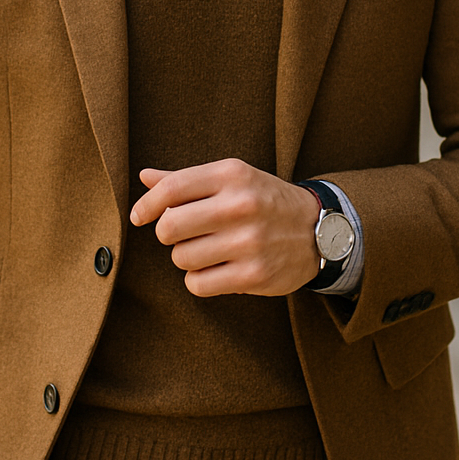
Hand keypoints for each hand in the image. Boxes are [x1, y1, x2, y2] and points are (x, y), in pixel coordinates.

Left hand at [130, 159, 320, 296]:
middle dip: (167, 234)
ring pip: (181, 258)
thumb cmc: (264, 201)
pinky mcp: (254, 274)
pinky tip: (215, 270)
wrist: (319, 231)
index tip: (139, 216)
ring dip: (186, 257)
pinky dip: (199, 280)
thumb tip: (144, 177)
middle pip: (169, 227)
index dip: (147, 205)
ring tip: (207, 250)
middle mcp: (240, 205)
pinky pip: (198, 284)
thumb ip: (187, 180)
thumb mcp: (233, 179)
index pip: (172, 189)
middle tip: (181, 234)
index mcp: (232, 175)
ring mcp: (248, 242)